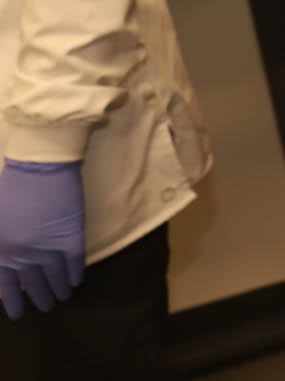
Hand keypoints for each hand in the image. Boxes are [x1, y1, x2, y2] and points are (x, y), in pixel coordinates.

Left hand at [0, 159, 83, 319]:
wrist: (38, 168)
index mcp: (0, 251)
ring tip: (64, 298)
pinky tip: (78, 281)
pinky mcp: (70, 238)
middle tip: (45, 307)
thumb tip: (1, 263)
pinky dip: (76, 273)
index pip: (5, 285)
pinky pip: (74, 262)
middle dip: (39, 298)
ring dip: (59, 290)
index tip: (17, 314)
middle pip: (32, 284)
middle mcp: (22, 256)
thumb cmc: (9, 188)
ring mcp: (48, 248)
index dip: (11, 301)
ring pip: (54, 277)